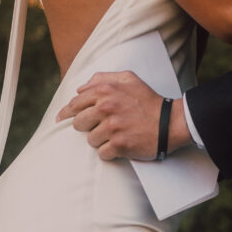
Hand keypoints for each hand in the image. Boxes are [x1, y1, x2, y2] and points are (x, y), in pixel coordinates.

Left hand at [55, 71, 191, 160]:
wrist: (170, 122)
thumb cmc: (148, 100)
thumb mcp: (129, 79)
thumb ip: (103, 78)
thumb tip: (80, 87)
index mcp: (105, 91)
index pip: (75, 103)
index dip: (66, 113)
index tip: (61, 119)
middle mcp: (106, 108)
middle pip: (79, 123)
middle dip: (87, 126)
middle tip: (100, 126)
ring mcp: (112, 127)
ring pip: (90, 140)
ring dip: (100, 140)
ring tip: (115, 135)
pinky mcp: (119, 145)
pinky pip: (102, 153)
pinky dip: (109, 152)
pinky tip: (119, 146)